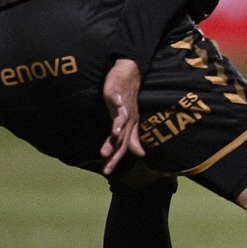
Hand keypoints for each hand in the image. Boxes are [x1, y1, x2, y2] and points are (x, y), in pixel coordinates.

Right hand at [100, 58, 145, 174]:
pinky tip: (115, 109)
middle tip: (106, 168)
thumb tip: (139, 154)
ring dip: (117, 130)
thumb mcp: (128, 120)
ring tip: (113, 137)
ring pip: (121, 121)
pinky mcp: (117, 95)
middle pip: (121, 139)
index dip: (116, 159)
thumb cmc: (127, 99)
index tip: (107, 172)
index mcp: (129, 126)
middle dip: (115, 153)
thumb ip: (132, 137)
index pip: (122, 146)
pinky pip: (118, 102)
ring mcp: (123, 108)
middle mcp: (127, 119)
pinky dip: (118, 106)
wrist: (129, 74)